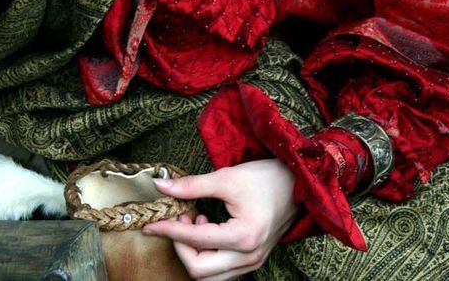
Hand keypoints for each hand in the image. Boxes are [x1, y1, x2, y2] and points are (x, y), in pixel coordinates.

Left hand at [142, 159, 296, 280]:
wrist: (298, 183)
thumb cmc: (266, 177)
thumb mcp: (227, 177)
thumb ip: (193, 185)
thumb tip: (161, 187)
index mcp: (243, 236)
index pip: (195, 240)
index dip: (169, 231)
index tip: (150, 224)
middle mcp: (249, 257)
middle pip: (199, 270)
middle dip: (180, 246)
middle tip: (177, 218)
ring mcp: (253, 262)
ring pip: (209, 275)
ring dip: (193, 253)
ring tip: (193, 220)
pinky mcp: (253, 259)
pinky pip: (221, 270)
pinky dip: (207, 254)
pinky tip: (206, 227)